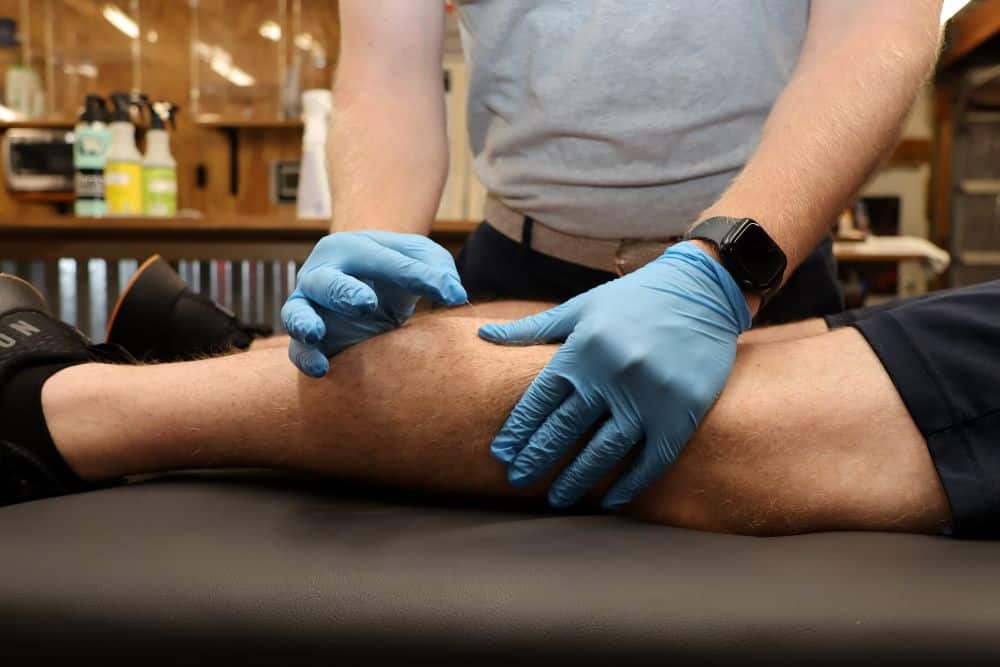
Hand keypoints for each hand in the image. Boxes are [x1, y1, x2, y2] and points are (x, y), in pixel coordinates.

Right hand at [282, 230, 466, 376]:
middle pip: (325, 280)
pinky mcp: (309, 339)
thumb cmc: (397, 270)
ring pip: (296, 312)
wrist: (369, 286)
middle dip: (343, 291)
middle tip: (366, 303)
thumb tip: (453, 293)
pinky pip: (298, 350)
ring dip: (304, 322)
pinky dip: (306, 358)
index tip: (452, 296)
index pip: (385, 262)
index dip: (419, 278)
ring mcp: (310, 306)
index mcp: (352, 248)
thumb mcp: (422, 259)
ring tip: (316, 332)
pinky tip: (323, 369)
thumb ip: (439, 268)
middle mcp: (323, 273)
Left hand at [478, 242, 751, 508]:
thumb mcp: (582, 306)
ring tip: (556, 499)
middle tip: (517, 480)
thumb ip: (534, 328)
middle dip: (536, 459)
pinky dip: (629, 485)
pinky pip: (651, 460)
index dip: (518, 430)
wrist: (703, 289)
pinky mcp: (682, 412)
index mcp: (583, 349)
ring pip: (603, 452)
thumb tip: (483, 333)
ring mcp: (648, 397)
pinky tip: (610, 500)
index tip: (501, 453)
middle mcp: (612, 375)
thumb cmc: (636, 298)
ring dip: (576, 480)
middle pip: (564, 430)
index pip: (540, 400)